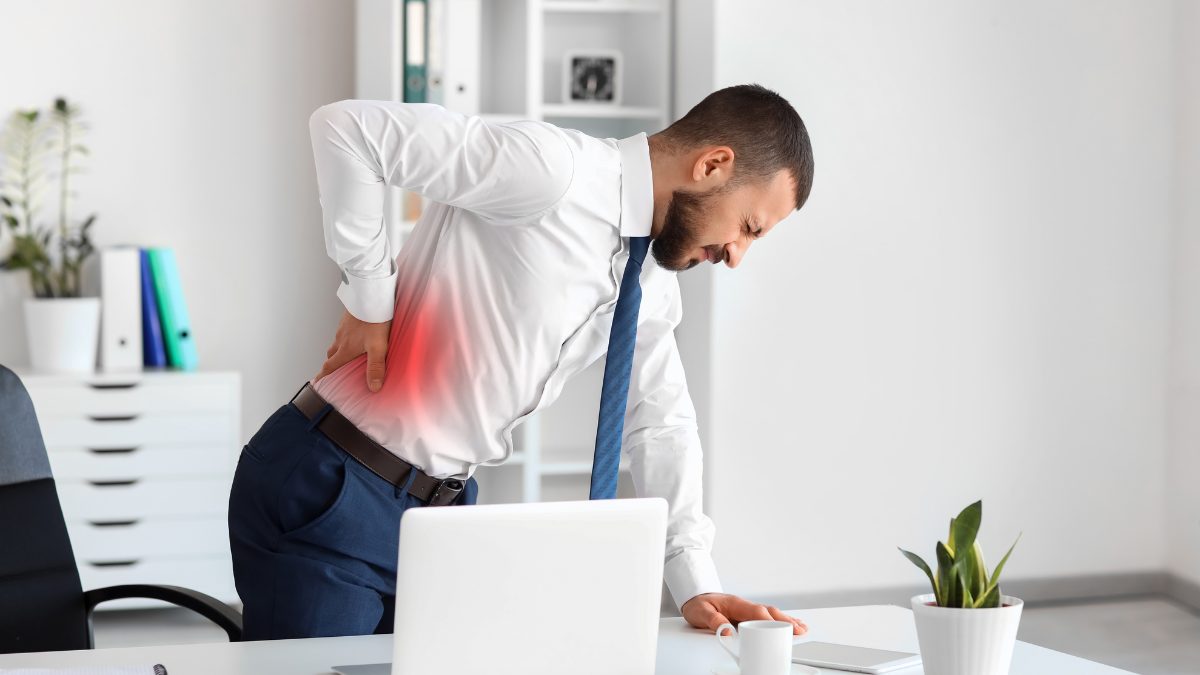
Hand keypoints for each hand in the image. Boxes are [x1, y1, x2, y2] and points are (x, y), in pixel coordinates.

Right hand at [313, 309, 391, 391]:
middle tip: (334, 370)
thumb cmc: (373, 321)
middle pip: (331, 354)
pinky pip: (343, 331)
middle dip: (331, 364)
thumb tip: (374, 387)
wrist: (371, 297)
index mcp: (345, 348)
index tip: (317, 382)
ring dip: (338, 350)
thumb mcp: (377, 347)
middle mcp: (341, 339)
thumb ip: (375, 367)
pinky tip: (355, 336)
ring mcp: (343, 327)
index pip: (330, 366)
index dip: (323, 375)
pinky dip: (345, 338)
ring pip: (336, 342)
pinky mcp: (348, 318)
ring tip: (346, 354)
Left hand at [681, 593, 807, 636]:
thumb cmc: (699, 604)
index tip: (778, 629)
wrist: (696, 596)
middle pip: (769, 612)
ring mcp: (748, 609)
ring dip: (787, 620)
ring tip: (802, 628)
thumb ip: (712, 620)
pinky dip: (782, 620)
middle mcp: (745, 605)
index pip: (755, 612)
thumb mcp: (700, 612)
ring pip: (771, 614)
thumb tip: (726, 630)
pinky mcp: (749, 614)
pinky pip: (768, 616)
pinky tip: (792, 624)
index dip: (768, 621)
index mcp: (735, 603)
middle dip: (784, 621)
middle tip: (798, 630)